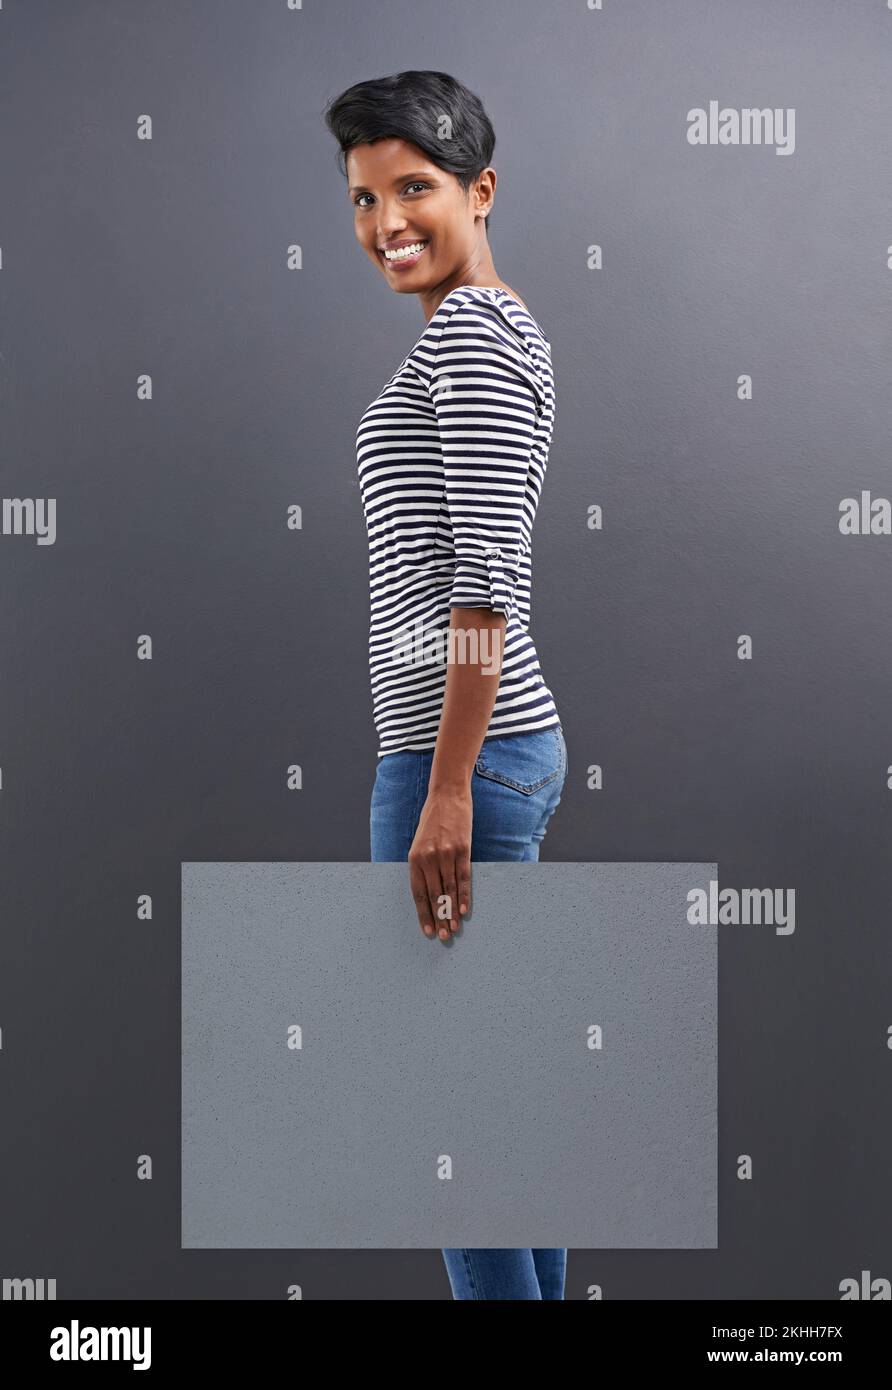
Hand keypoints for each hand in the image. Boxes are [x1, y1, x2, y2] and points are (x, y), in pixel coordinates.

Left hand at [407, 785, 471, 941]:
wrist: (447, 795)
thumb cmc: (433, 820)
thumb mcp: (420, 842)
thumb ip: (422, 865)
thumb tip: (429, 892)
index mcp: (414, 858)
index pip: (418, 893)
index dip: (423, 914)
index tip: (428, 931)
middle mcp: (428, 858)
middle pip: (434, 895)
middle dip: (439, 918)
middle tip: (444, 937)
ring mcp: (446, 853)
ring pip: (449, 889)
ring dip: (452, 912)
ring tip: (455, 929)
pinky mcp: (462, 848)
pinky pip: (463, 877)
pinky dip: (464, 895)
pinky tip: (464, 910)